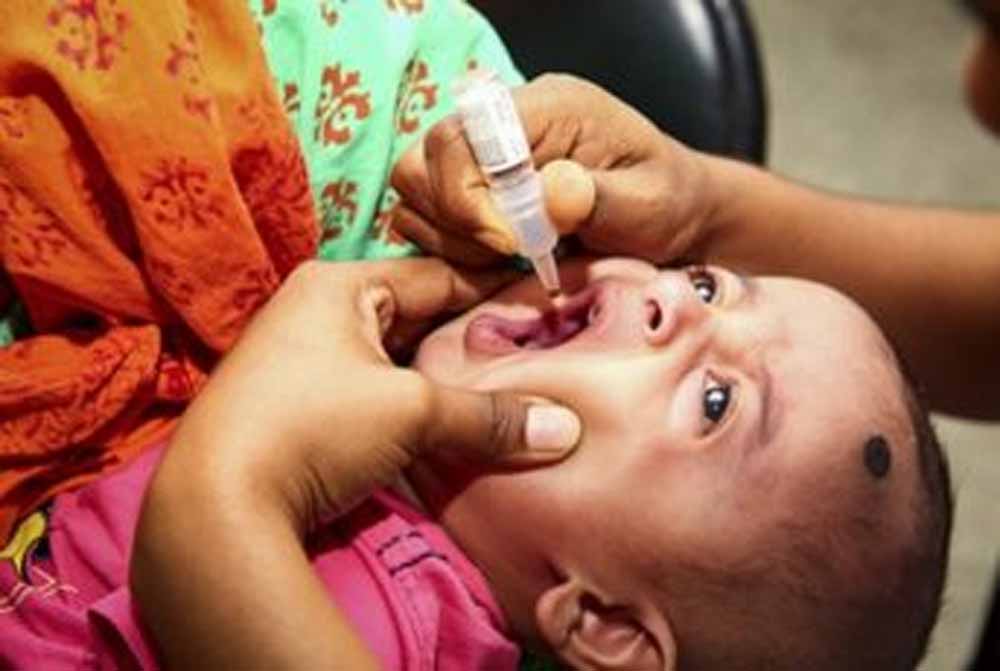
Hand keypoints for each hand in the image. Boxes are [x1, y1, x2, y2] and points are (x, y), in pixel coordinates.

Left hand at [179, 258, 581, 525]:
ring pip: (392, 357)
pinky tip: (443, 418)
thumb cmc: (313, 428)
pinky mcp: (294, 404)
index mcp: (338, 286)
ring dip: (438, 375)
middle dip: (468, 337)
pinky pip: (370, 389)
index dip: (494, 290)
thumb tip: (567, 432)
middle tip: (533, 350)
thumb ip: (489, 416)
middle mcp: (315, 309)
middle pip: (415, 316)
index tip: (547, 300)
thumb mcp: (411, 412)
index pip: (437, 276)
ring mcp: (300, 358)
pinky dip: (407, 401)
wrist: (216, 505)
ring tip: (501, 385)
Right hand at [390, 73, 716, 265]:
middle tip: (509, 252)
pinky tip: (496, 261)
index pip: (461, 136)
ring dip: (451, 238)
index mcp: (546, 107)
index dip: (468, 198)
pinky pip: (422, 217)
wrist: (671, 214)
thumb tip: (552, 191)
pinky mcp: (469, 186)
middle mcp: (502, 121)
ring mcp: (480, 154)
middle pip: (422, 161)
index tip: (513, 243)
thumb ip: (600, 199)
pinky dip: (449, 248)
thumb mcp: (649, 205)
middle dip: (457, 221)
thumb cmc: (665, 204)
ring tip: (508, 256)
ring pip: (414, 191)